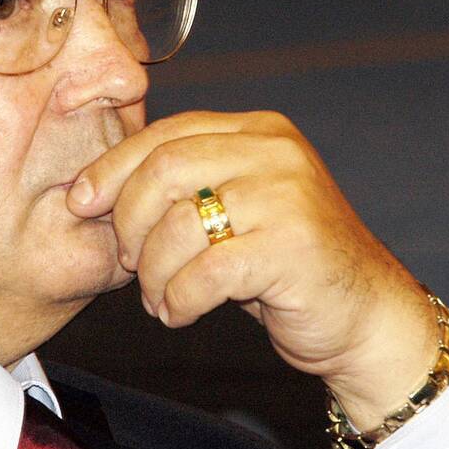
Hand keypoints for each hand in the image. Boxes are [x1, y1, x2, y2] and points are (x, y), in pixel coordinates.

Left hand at [67, 110, 438, 428]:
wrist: (367, 317)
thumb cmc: (287, 266)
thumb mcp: (238, 207)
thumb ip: (188, 185)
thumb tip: (97, 187)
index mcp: (259, 131)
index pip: (167, 133)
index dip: (113, 166)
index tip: (82, 202)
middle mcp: (275, 152)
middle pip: (165, 169)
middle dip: (129, 221)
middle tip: (129, 262)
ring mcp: (288, 197)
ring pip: (179, 224)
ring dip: (153, 272)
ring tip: (159, 298)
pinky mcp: (292, 248)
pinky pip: (205, 272)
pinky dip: (179, 299)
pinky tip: (181, 313)